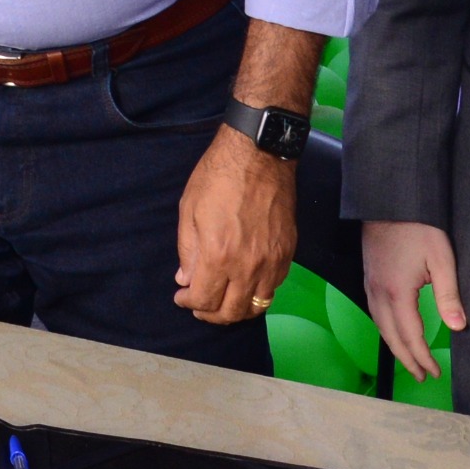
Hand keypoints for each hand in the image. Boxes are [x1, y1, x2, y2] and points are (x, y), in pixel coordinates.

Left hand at [173, 131, 297, 325]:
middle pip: (232, 312)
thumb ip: (188, 251)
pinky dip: (257, 293)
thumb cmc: (218, 177)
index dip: (189, 303)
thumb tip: (186, 280)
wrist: (260, 154)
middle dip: (211, 314)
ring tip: (223, 300)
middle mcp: (248, 266)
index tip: (182, 296)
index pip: (204, 299)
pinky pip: (274, 287)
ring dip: (237, 310)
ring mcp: (272, 261)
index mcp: (218, 256)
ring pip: (257, 305)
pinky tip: (245, 283)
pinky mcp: (288, 253)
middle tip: (200, 305)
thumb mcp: (189, 210)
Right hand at [360, 220, 468, 381]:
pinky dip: (386, 330)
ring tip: (410, 360)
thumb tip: (458, 327)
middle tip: (422, 376)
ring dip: (395, 347)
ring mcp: (370, 285)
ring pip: (380, 326)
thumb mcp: (441, 259)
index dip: (422, 358)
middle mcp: (378, 293)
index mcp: (397, 293)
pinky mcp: (368, 276)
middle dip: (407, 359)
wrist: (390, 200)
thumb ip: (448, 296)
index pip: (410, 336)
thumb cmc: (419, 226)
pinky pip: (375, 313)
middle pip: (391, 337)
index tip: (434, 373)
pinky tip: (395, 331)